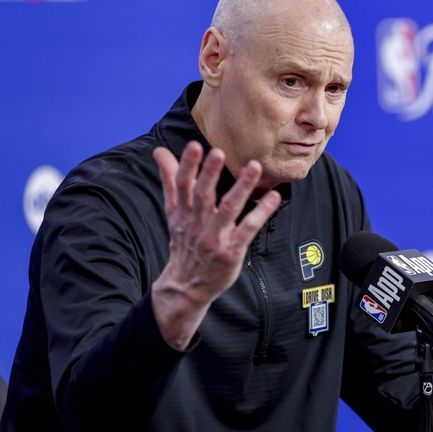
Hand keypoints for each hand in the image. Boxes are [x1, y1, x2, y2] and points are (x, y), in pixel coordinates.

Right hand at [151, 141, 281, 349]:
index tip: (194, 145)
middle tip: (218, 151)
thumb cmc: (184, 242)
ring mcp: (215, 238)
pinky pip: (248, 230)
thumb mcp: (173, 212)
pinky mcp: (231, 252)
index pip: (183, 185)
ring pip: (229, 210)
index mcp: (183, 212)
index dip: (187, 165)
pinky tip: (274, 197)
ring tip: (254, 167)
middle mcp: (198, 223)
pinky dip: (261, 213)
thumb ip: (169, 180)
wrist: (186, 286)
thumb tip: (159, 151)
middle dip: (209, 174)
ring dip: (241, 188)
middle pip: (203, 195)